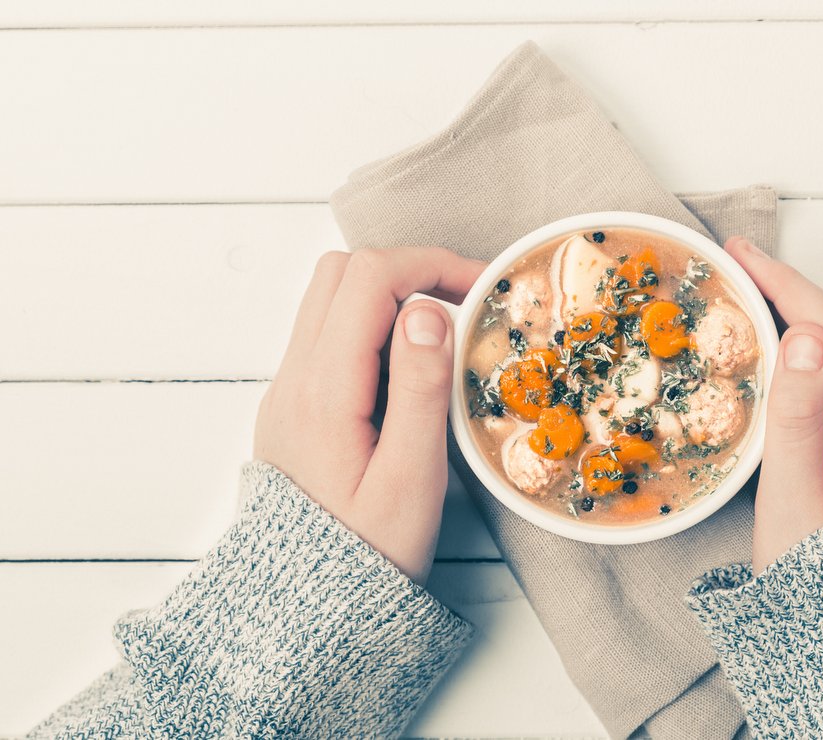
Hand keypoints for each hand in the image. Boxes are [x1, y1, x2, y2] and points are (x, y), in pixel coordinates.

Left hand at [254, 247, 484, 583]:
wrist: (303, 611)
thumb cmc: (368, 554)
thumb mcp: (410, 480)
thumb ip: (418, 389)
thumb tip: (427, 310)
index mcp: (323, 392)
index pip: (369, 279)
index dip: (430, 265)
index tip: (482, 289)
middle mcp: (293, 379)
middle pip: (341, 272)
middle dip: (410, 269)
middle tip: (466, 302)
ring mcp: (287, 390)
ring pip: (329, 297)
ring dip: (390, 295)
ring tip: (443, 334)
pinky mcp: (293, 405)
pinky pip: (328, 334)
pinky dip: (373, 326)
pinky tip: (410, 368)